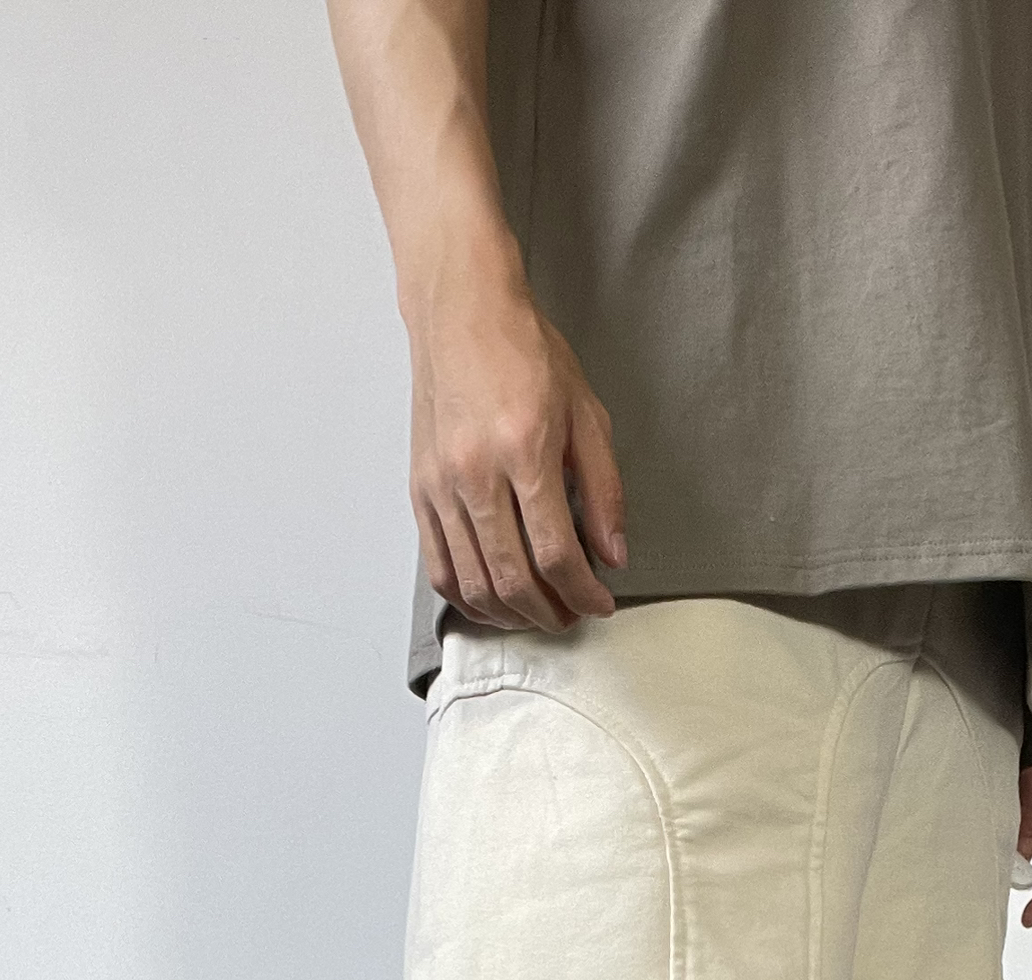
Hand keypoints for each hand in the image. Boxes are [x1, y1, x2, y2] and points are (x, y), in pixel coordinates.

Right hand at [407, 254, 625, 633]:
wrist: (461, 313)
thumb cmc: (524, 353)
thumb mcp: (585, 412)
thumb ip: (604, 488)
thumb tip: (612, 555)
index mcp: (524, 449)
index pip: (556, 551)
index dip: (583, 592)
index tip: (601, 602)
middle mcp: (476, 473)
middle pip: (513, 577)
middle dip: (550, 612)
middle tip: (574, 616)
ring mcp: (441, 485)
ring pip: (474, 582)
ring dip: (512, 614)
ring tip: (539, 614)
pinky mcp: (419, 490)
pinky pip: (439, 567)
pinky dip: (469, 598)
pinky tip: (495, 602)